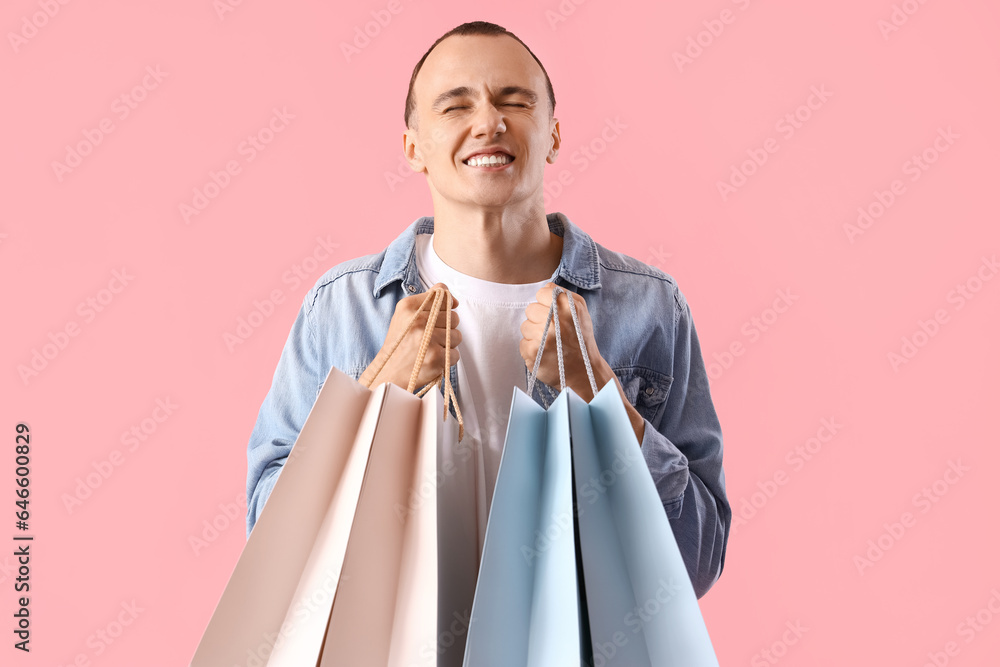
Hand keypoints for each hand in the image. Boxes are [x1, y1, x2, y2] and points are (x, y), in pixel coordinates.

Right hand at [360, 283, 461, 390]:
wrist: (389, 372)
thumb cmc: (400, 343)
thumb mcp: (406, 315)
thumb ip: (428, 300)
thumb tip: (453, 299)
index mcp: (409, 306)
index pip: (442, 296)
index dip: (444, 307)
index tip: (437, 318)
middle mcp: (418, 320)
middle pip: (454, 317)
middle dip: (446, 329)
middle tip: (429, 338)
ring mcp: (427, 339)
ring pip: (457, 336)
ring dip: (448, 345)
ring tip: (430, 349)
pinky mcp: (436, 357)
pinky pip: (455, 354)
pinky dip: (447, 359)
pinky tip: (432, 360)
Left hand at [518, 283, 604, 399]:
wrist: (584, 372)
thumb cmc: (581, 339)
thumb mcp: (581, 311)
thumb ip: (563, 295)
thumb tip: (544, 287)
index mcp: (567, 307)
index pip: (541, 293)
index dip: (546, 303)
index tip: (555, 314)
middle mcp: (554, 321)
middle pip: (530, 309)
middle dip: (539, 319)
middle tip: (553, 331)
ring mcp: (542, 338)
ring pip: (524, 326)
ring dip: (534, 334)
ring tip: (550, 343)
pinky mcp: (533, 353)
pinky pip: (522, 343)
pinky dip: (532, 349)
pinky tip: (545, 353)